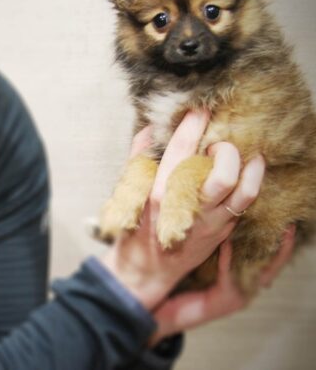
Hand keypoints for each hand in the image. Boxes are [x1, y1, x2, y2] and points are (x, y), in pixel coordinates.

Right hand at [101, 110, 265, 309]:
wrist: (145, 270)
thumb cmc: (134, 229)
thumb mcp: (128, 191)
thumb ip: (139, 156)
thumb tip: (152, 127)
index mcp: (159, 193)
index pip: (182, 151)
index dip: (194, 124)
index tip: (199, 109)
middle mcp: (187, 208)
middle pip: (222, 173)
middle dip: (226, 149)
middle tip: (218, 143)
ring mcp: (208, 223)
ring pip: (244, 191)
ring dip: (251, 168)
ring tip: (248, 155)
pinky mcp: (221, 233)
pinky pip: (245, 206)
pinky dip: (251, 184)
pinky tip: (248, 173)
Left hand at [148, 224, 295, 345]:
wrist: (170, 311)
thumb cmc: (189, 283)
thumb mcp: (210, 264)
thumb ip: (222, 249)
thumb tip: (227, 221)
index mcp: (247, 281)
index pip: (273, 261)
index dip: (283, 245)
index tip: (288, 225)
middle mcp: (248, 289)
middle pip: (272, 267)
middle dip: (282, 247)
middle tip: (287, 227)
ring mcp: (238, 296)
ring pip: (255, 271)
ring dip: (260, 249)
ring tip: (265, 229)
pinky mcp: (224, 298)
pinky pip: (228, 274)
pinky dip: (228, 257)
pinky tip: (227, 241)